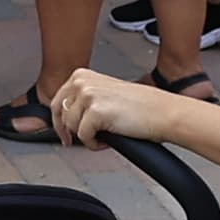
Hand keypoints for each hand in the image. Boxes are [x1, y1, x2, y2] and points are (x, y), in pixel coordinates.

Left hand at [49, 67, 179, 146]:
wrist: (163, 112)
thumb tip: (66, 117)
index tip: (63, 133)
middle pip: (60, 115)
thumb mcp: (105, 93)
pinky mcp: (96, 112)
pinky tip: (108, 140)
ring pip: (72, 127)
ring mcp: (88, 95)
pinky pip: (84, 137)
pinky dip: (95, 144)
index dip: (58, 122)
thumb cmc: (141, 106)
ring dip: (86, 137)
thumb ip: (84, 99)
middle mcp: (82, 82)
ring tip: (104, 136)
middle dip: (68, 132)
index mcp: (82, 75)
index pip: (56, 101)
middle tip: (74, 142)